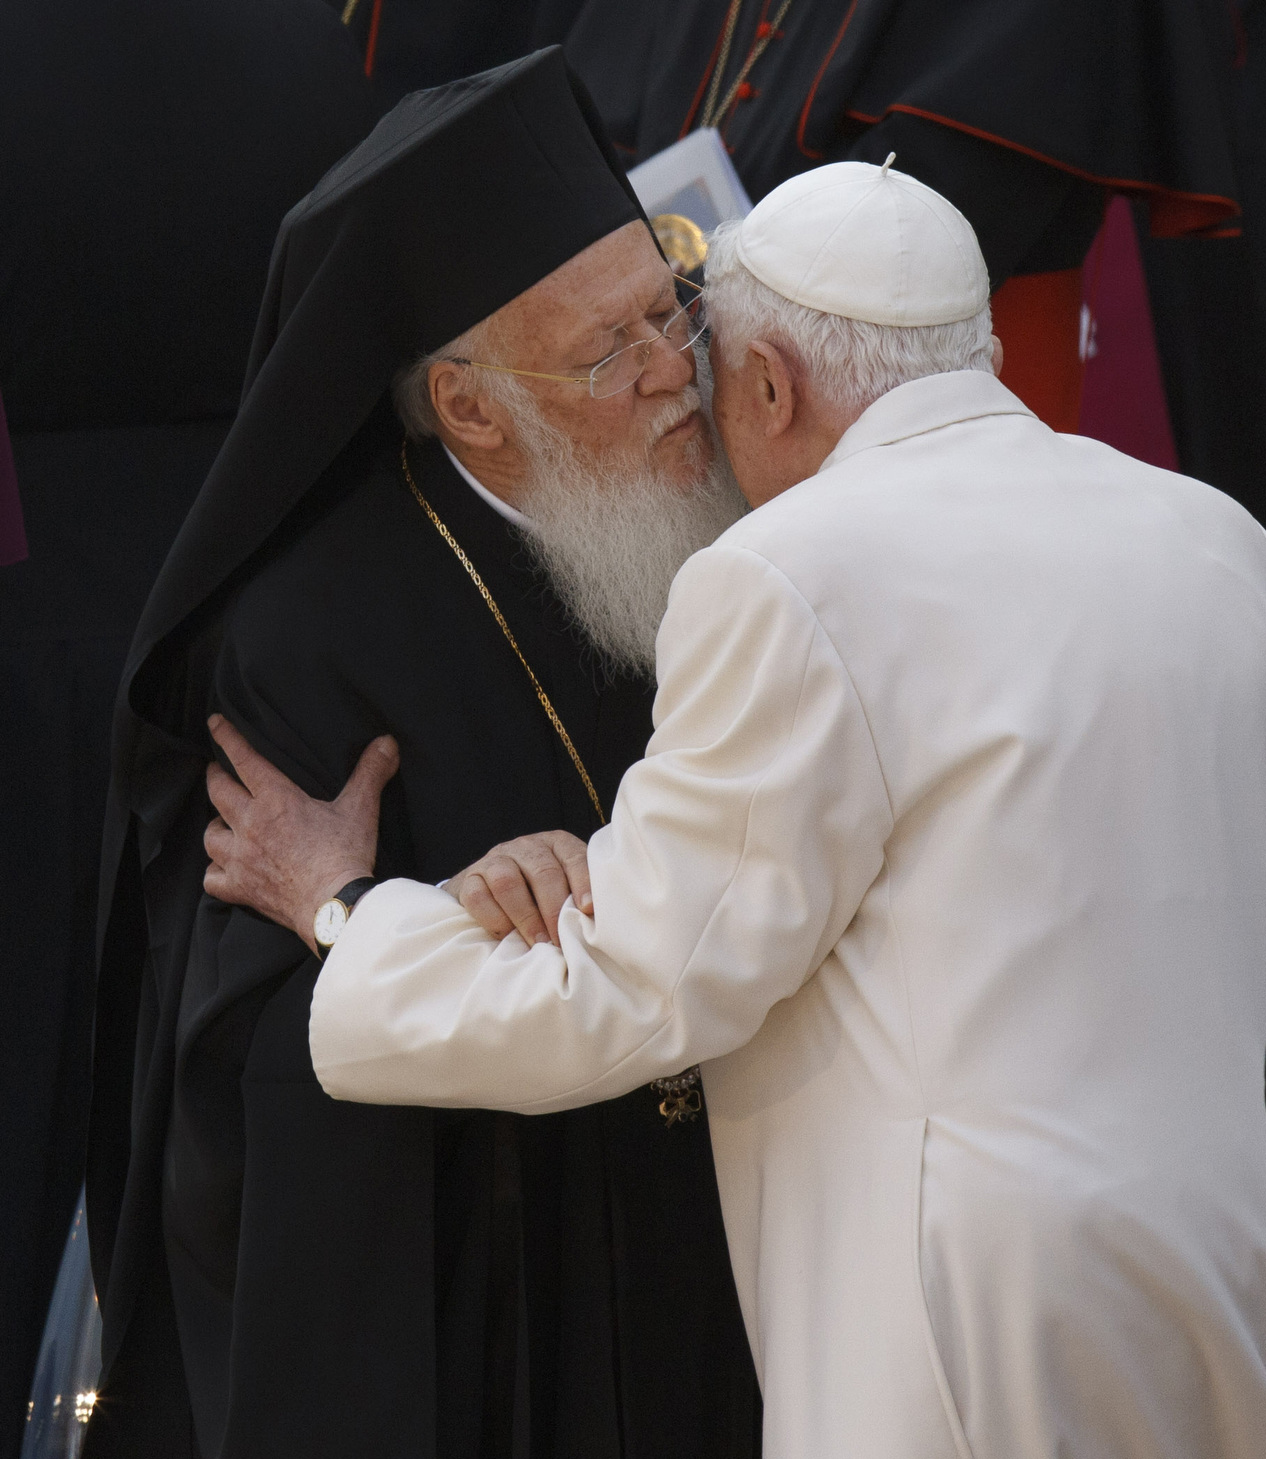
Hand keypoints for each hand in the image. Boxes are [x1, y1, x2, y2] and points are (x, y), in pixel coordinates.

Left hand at [203, 714, 399, 951]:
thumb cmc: (345, 856)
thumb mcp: (361, 809)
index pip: (244, 760)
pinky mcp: (241, 889)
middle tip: (216, 770)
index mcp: (276, 800)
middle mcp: (251, 825)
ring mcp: (241, 859)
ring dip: (215, 824)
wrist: (335, 907)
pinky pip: (212, 878)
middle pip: (218, 791)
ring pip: (210, 834)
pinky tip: (223, 869)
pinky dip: (215, 872)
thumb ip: (370, 772)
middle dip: (215, 776)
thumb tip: (387, 742)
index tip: (214, 724)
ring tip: (222, 822)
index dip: (227, 738)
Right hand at [446, 831, 591, 946]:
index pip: (573, 857)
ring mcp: (496, 859)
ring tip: (538, 943)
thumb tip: (595, 926)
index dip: (582, 882)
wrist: (490, 895)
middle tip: (560, 940)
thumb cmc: (540, 899)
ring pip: (508, 882)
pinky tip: (507, 938)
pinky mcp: (470, 878)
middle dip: (553, 909)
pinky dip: (495, 920)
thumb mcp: (563, 891)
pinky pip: (478, 897)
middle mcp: (527, 847)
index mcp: (557, 845)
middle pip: (542, 872)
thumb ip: (577, 900)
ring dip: (526, 917)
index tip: (588, 909)